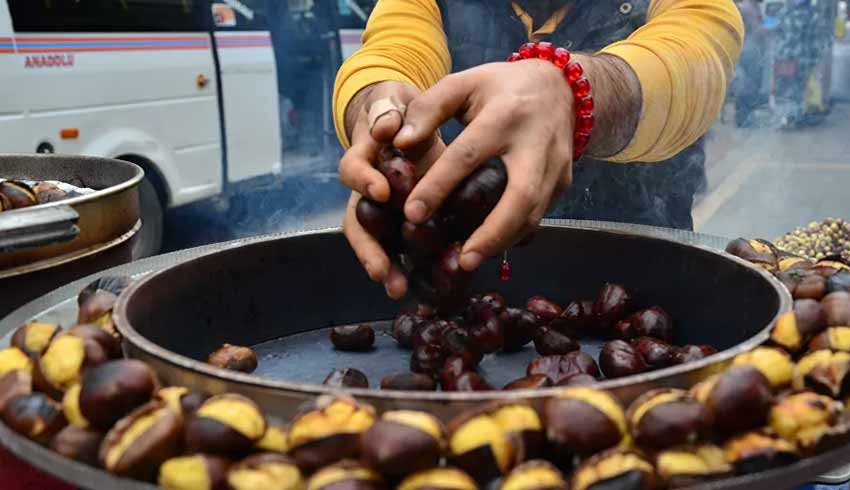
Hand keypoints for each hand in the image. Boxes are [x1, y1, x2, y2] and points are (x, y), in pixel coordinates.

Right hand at [339, 81, 445, 298]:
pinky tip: (428, 284)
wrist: (412, 119)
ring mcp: (384, 209)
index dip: (364, 181)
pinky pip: (404, 246)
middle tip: (381, 272)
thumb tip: (386, 125)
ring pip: (376, 242)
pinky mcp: (406, 219)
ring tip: (397, 290)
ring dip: (384, 266)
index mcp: (364, 158)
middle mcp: (368, 190)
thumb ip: (387, 111)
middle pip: (357, 223)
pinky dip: (413, 265)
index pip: (353, 170)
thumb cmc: (400, 112)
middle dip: (368, 249)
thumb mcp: (393, 103)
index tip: (381, 192)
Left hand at [394, 59, 575, 271]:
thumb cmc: (501, 87)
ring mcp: (556, 166)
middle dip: (492, 232)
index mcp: (505, 114)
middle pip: (520, 195)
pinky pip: (539, 216)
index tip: (412, 214)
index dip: (439, 186)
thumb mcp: (463, 84)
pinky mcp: (564, 183)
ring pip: (534, 214)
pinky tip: (489, 248)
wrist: (562, 87)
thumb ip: (428, 109)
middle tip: (462, 260)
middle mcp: (536, 143)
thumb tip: (399, 143)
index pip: (469, 155)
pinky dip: (514, 235)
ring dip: (503, 241)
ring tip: (470, 261)